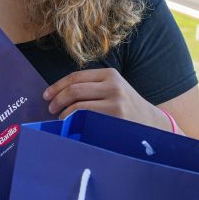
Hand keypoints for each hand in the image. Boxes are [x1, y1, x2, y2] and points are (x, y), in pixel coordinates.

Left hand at [42, 68, 166, 130]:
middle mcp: (113, 86)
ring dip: (64, 113)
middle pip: (74, 90)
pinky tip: (71, 126)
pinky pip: (86, 119)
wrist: (151, 123)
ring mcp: (115, 103)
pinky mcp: (115, 119)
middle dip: (57, 100)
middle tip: (51, 108)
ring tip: (61, 119)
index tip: (47, 95)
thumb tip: (58, 93)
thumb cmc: (126, 106)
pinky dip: (74, 123)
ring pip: (78, 106)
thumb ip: (92, 86)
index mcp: (110, 74)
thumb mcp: (114, 88)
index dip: (57, 86)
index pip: (75, 77)